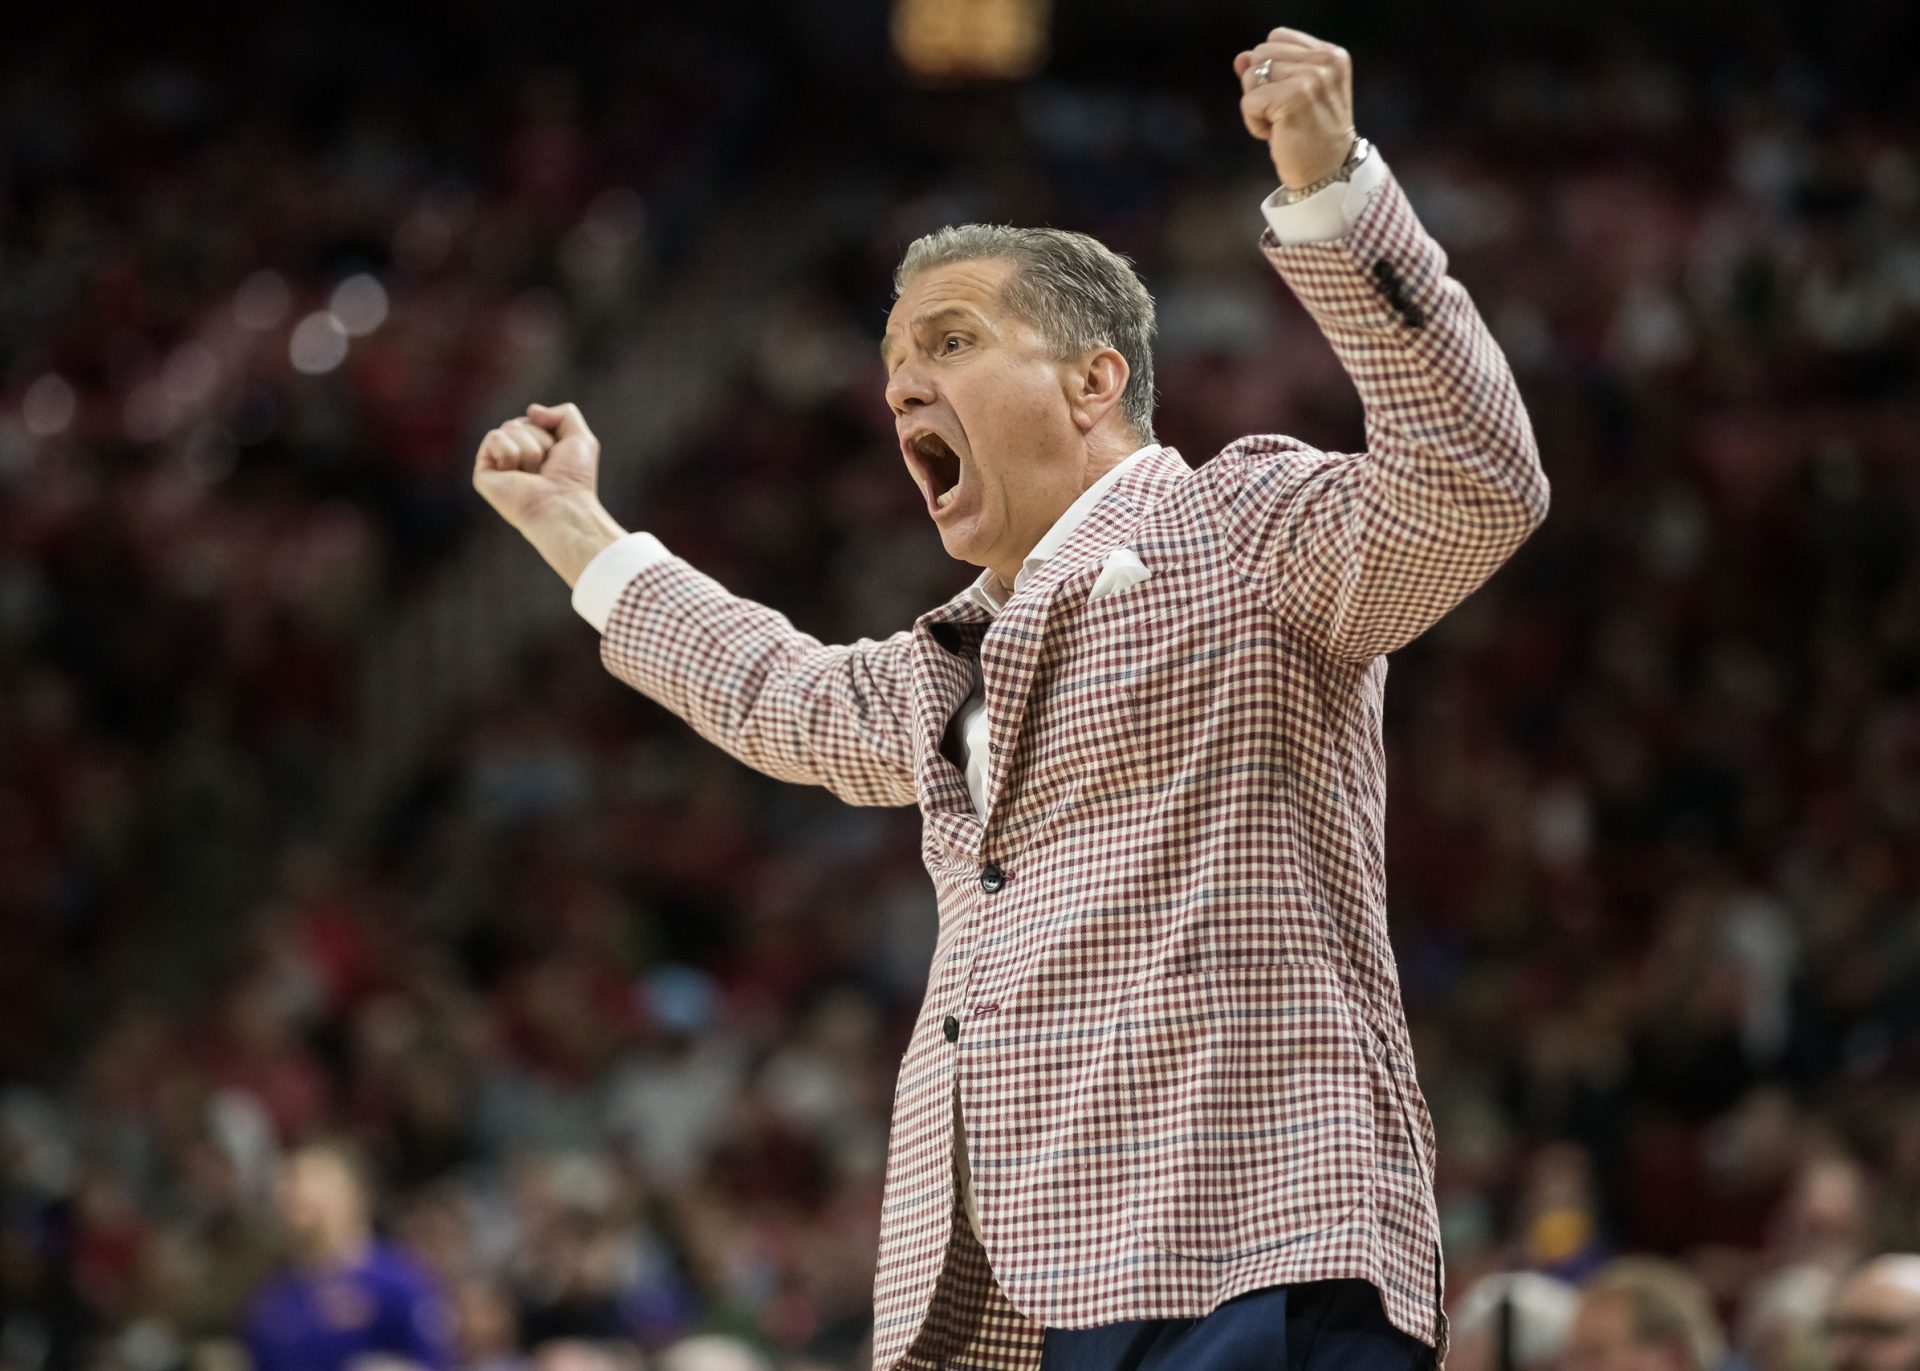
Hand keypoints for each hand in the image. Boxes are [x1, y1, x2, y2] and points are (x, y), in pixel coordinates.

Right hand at [472, 402, 601, 534]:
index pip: (533, 418)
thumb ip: (565, 414)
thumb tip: (531, 410)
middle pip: (520, 422)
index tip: (559, 457)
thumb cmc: (574, 479)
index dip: (550, 433)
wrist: (562, 505)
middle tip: (546, 468)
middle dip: (541, 440)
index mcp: (534, 449)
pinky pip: (494, 438)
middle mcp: (514, 456)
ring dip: (531, 449)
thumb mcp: (581, 439)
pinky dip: (511, 453)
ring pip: (510, 428)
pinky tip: (516, 475)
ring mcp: (498, 465)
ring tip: (534, 475)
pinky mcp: (483, 473)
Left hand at [1232, 28, 1354, 190]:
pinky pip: (1248, 101)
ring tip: (1282, 124)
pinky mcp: (1294, 98)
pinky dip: (1254, 124)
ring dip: (1257, 106)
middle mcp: (1326, 60)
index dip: (1271, 69)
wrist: (1326, 175)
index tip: (1290, 97)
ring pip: (1251, 76)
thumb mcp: (1291, 95)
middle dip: (1261, 87)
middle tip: (1286, 114)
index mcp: (1332, 54)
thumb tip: (1240, 57)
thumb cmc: (1308, 136)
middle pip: (1260, 53)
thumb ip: (1269, 70)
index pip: (1277, 37)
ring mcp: (1312, 77)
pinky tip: (1276, 135)